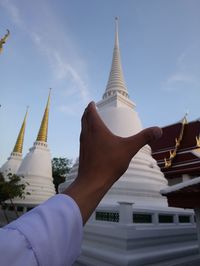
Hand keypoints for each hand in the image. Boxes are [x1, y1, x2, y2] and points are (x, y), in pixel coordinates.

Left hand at [64, 102, 161, 223]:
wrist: (92, 182)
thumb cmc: (109, 164)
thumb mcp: (129, 148)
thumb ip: (144, 138)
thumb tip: (158, 130)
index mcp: (96, 129)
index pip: (90, 112)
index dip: (91, 106)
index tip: (92, 103)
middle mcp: (87, 134)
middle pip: (84, 119)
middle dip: (87, 113)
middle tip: (91, 109)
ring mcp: (83, 145)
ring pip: (83, 129)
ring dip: (85, 123)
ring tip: (91, 122)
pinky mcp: (83, 154)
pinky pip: (83, 139)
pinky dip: (86, 134)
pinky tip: (93, 141)